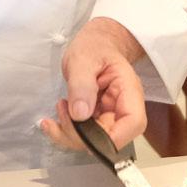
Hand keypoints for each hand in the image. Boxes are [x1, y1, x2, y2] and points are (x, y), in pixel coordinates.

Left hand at [42, 17, 147, 151]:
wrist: (94, 45)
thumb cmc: (93, 47)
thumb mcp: (83, 59)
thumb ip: (82, 85)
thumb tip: (80, 115)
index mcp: (129, 90)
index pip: (134, 122)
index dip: (114, 137)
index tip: (85, 135)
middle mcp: (123, 107)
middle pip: (112, 137)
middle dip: (82, 136)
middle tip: (61, 112)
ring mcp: (110, 116)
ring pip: (96, 142)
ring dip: (70, 135)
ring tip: (58, 108)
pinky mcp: (97, 120)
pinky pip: (84, 135)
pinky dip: (66, 132)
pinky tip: (53, 120)